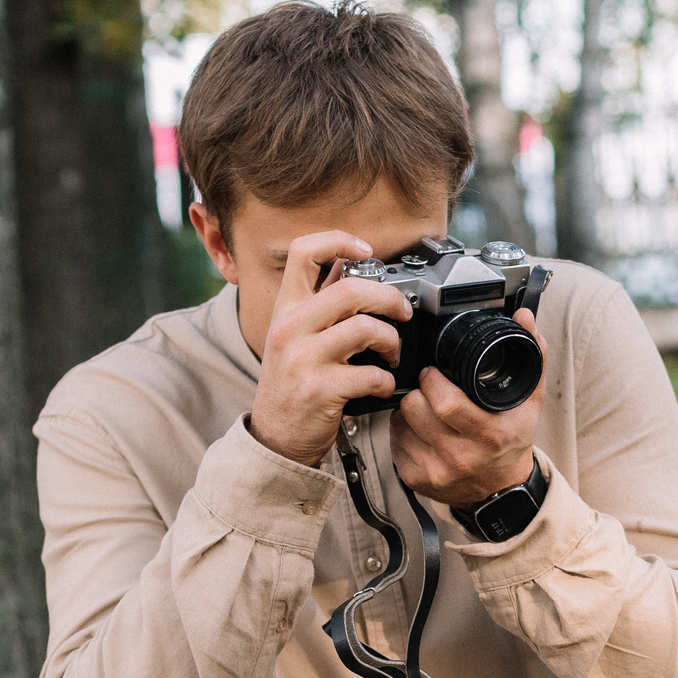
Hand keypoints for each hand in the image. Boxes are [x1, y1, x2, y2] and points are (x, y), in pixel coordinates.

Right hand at [249, 233, 413, 464]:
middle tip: (402, 311)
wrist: (275, 437)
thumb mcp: (294, 336)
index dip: (339, 240)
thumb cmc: (292, 384)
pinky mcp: (319, 390)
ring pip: (366, 329)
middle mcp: (290, 328)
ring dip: (392, 340)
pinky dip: (386, 380)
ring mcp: (302, 359)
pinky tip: (381, 384)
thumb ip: (320, 303)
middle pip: (350, 289)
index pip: (303, 252)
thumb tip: (353, 266)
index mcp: (285, 308)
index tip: (367, 251)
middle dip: (389, 297)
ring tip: (391, 352)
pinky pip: (370, 374)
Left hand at [391, 308, 544, 508]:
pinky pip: (394, 443)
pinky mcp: (416, 480)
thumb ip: (531, 356)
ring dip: (407, 409)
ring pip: (400, 423)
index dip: (433, 381)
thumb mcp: (528, 401)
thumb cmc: (512, 441)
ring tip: (424, 407)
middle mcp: (461, 457)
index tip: (433, 372)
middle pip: (415, 409)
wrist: (502, 490)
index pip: (446, 403)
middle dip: (416, 391)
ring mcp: (436, 472)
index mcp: (489, 435)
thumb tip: (523, 318)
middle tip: (426, 387)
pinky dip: (402, 431)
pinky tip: (419, 429)